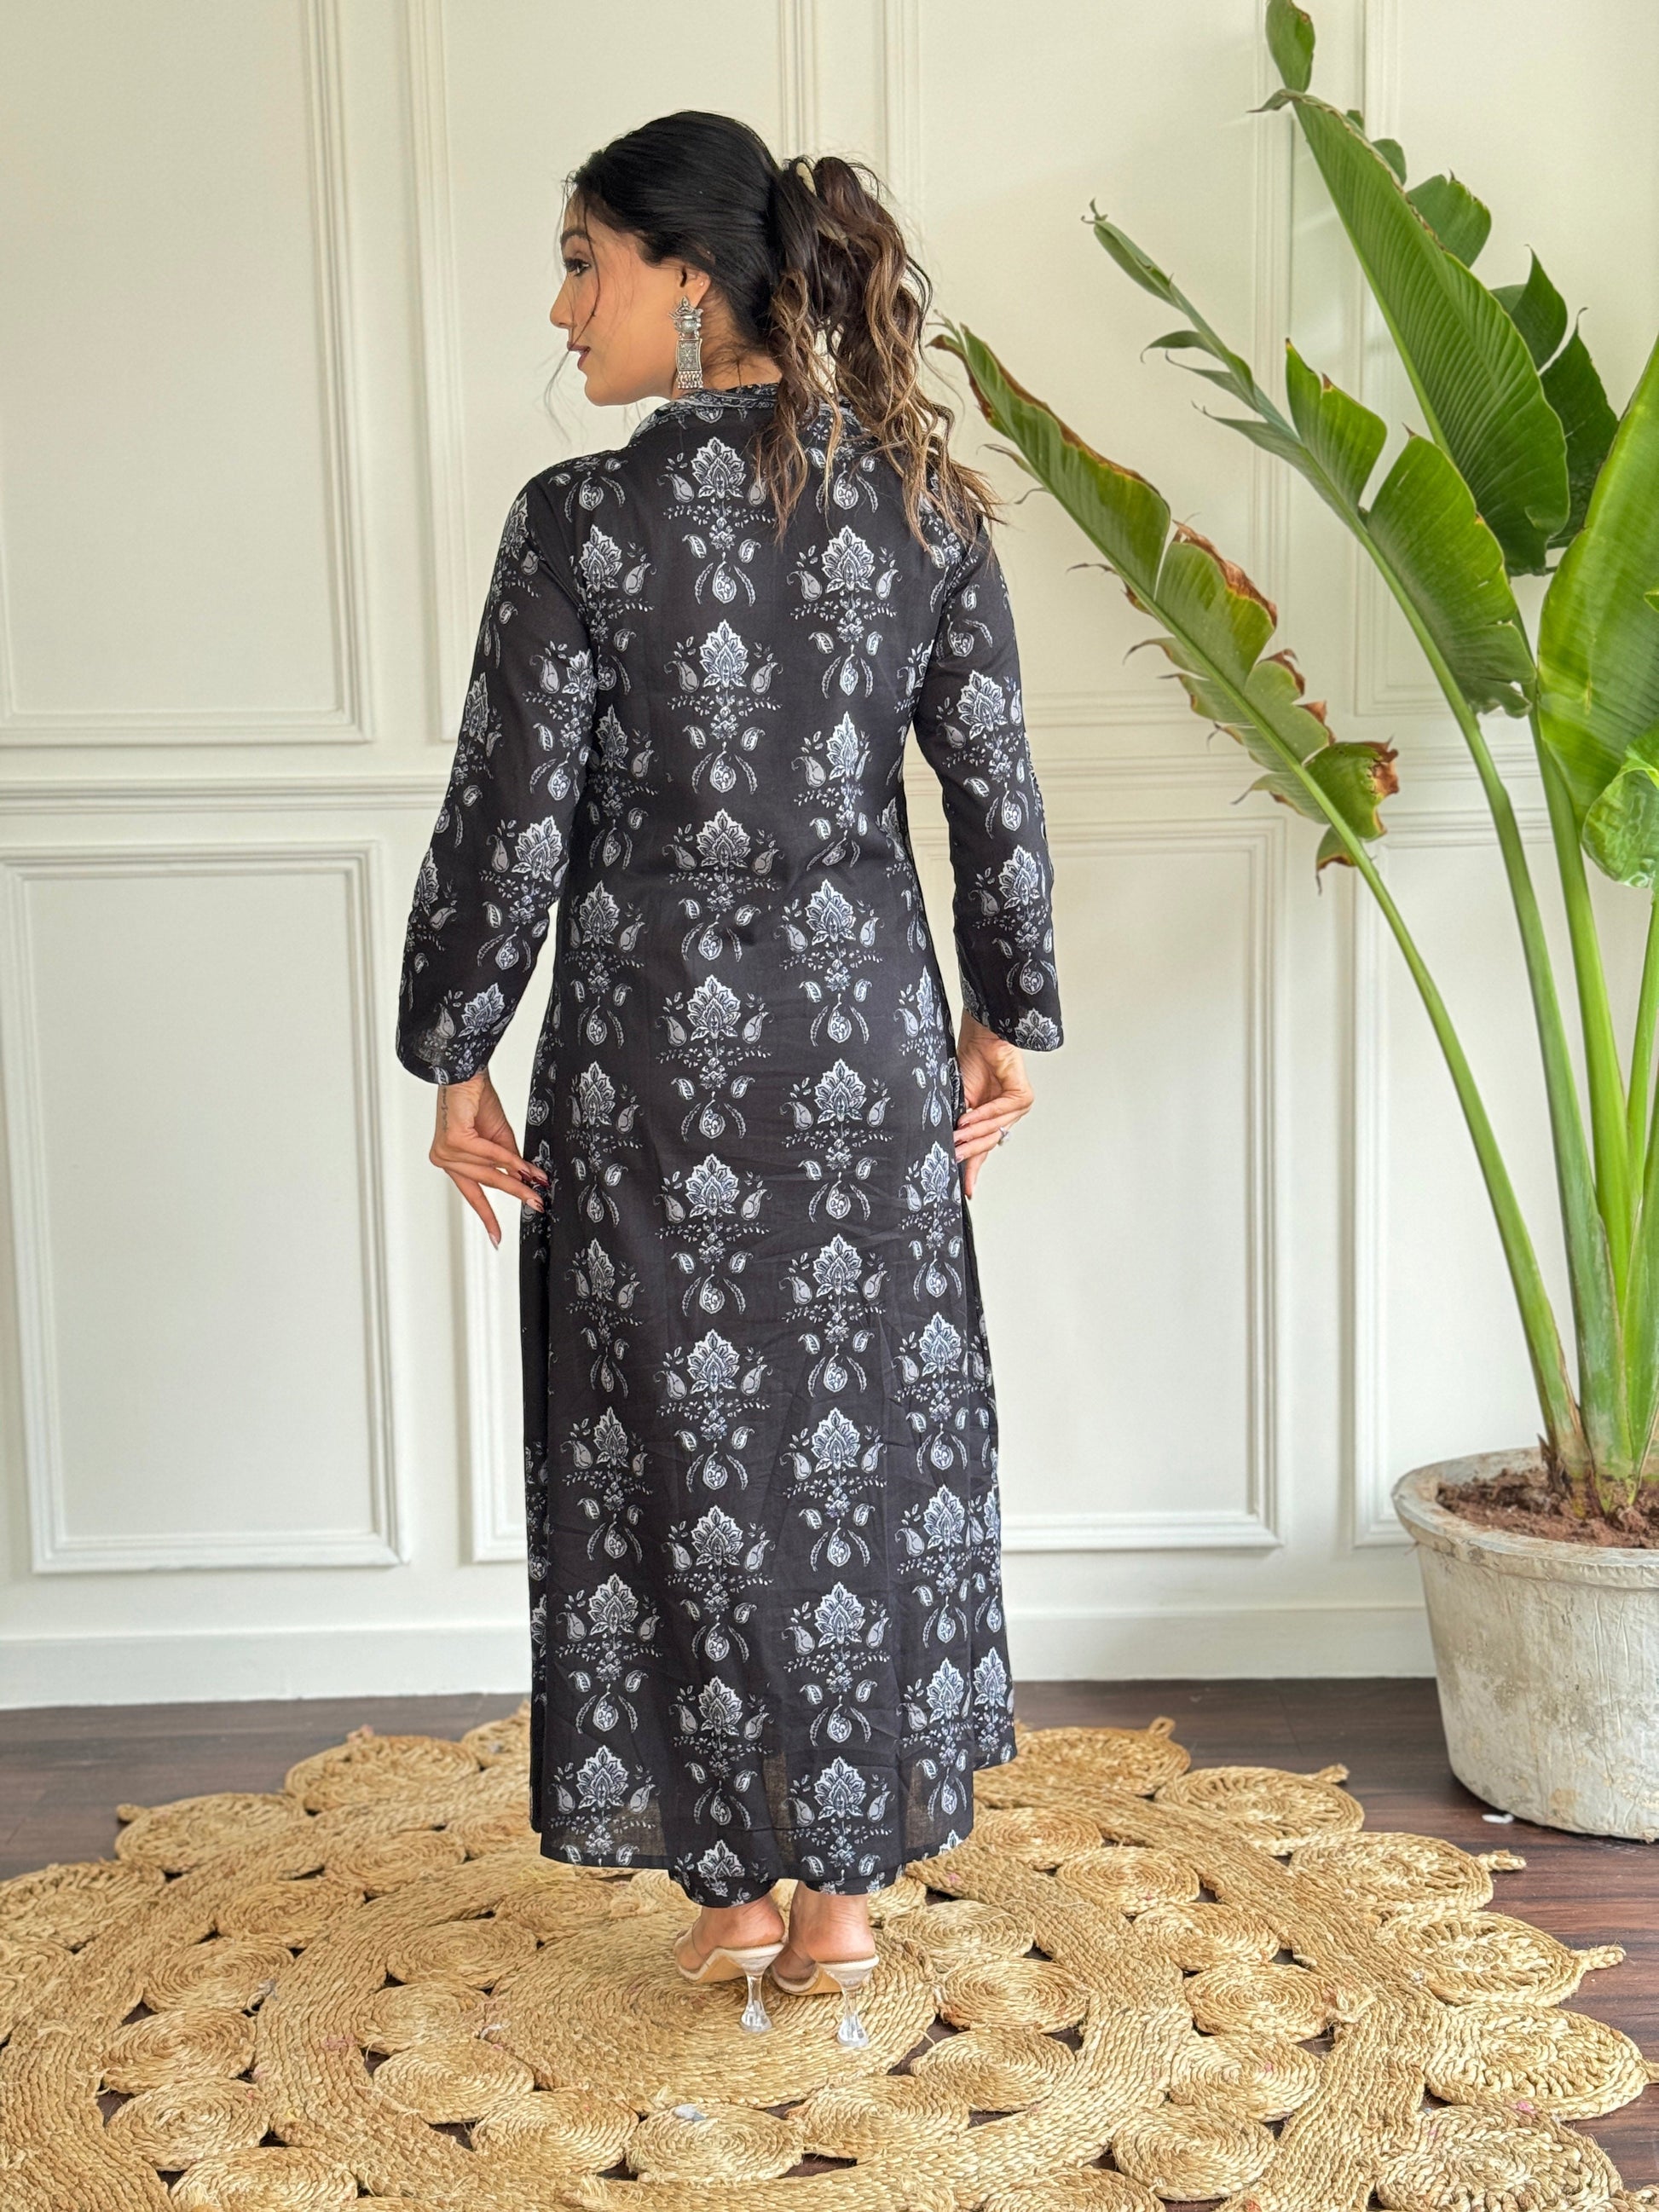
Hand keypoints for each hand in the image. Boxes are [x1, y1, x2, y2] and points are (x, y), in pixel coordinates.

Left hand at [429, 1067, 547, 1247]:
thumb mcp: (499, 1138)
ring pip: (488, 1170)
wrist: (468, 1074)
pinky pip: (488, 1156)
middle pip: (484, 1183)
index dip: (486, 1215)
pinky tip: (522, 1165)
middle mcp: (445, 1159)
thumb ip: (507, 1162)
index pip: (471, 1193)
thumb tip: (524, 1182)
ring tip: (536, 1179)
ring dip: (516, 1175)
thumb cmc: (478, 1100)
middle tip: (536, 1202)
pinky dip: (508, 1159)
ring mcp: (445, 1151)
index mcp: (453, 1161)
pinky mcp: (452, 1140)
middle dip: (515, 1193)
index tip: (496, 1237)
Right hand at [953, 1010, 1033, 1199]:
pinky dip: (983, 1115)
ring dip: (973, 1132)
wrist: (980, 1036)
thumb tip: (950, 1148)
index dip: (973, 1168)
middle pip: (989, 1141)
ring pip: (994, 1128)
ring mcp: (1017, 1106)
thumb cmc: (969, 1062)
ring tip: (956, 1136)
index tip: (967, 1189)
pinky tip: (969, 1116)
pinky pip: (1001, 1111)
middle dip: (970, 1150)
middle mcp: (1007, 1115)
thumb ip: (959, 1125)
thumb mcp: (959, 1101)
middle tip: (953, 1156)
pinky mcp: (1023, 1095)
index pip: (983, 1148)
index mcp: (992, 1118)